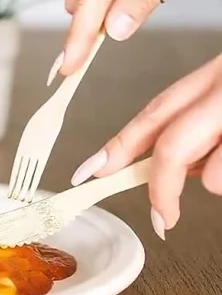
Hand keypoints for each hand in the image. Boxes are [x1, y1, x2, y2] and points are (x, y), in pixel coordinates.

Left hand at [69, 55, 221, 238]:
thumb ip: (193, 127)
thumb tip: (168, 167)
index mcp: (210, 78)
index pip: (150, 117)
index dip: (116, 150)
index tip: (85, 175)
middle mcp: (221, 91)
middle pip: (169, 149)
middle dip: (158, 190)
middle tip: (160, 217)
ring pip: (208, 176)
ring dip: (213, 180)